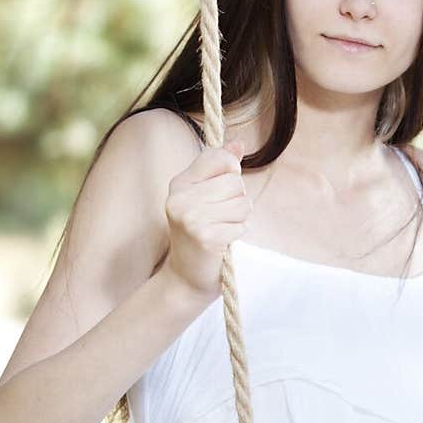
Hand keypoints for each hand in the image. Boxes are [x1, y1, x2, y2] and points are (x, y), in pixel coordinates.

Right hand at [163, 137, 250, 301]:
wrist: (187, 278)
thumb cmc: (201, 235)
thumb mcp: (206, 198)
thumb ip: (220, 170)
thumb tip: (239, 144)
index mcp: (180, 183)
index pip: (221, 158)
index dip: (232, 174)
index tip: (221, 193)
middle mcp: (180, 197)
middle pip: (236, 182)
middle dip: (238, 201)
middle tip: (220, 219)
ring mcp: (190, 217)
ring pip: (242, 203)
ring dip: (239, 220)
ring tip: (221, 230)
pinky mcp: (204, 236)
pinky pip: (241, 225)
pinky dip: (237, 235)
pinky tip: (221, 244)